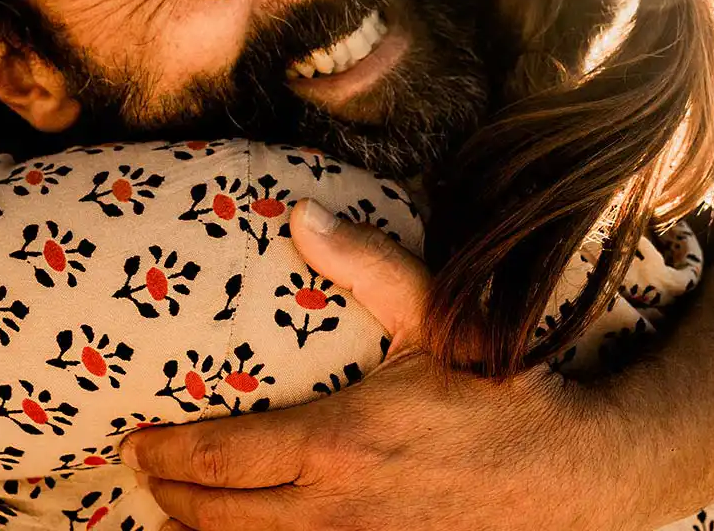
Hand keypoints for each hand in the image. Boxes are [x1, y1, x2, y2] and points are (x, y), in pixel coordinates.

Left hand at [122, 202, 643, 530]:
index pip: (219, 460)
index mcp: (336, 447)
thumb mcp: (440, 321)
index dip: (165, 456)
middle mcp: (334, 514)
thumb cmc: (504, 395)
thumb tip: (302, 214)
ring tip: (173, 514)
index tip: (136, 440)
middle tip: (143, 470)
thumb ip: (368, 268)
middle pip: (217, 518)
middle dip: (169, 496)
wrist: (577, 475)